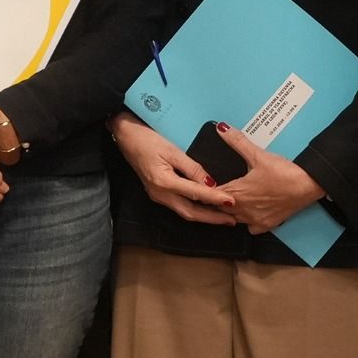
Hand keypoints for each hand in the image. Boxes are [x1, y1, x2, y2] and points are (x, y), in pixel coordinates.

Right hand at [111, 113, 234, 226]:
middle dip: (212, 218)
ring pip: (185, 212)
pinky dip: (195, 209)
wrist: (126, 137)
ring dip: (204, 216)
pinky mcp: (158, 193)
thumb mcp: (172, 150)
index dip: (215, 198)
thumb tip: (210, 182)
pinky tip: (205, 208)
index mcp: (164, 182)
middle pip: (190, 212)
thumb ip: (192, 168)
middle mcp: (160, 194)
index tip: (231, 202)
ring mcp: (158, 196)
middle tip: (232, 220)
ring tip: (223, 217)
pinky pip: (179, 206)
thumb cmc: (147, 139)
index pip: (195, 193)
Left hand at [212, 122, 325, 235]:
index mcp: (237, 193)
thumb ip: (237, 141)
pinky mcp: (267, 225)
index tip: (203, 185)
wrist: (307, 185)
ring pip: (234, 220)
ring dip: (231, 212)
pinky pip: (250, 228)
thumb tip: (222, 128)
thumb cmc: (282, 172)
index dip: (206, 190)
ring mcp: (255, 220)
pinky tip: (251, 212)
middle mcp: (243, 210)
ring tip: (233, 200)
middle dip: (217, 201)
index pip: (211, 195)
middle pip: (220, 210)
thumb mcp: (258, 154)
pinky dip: (248, 221)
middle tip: (217, 192)